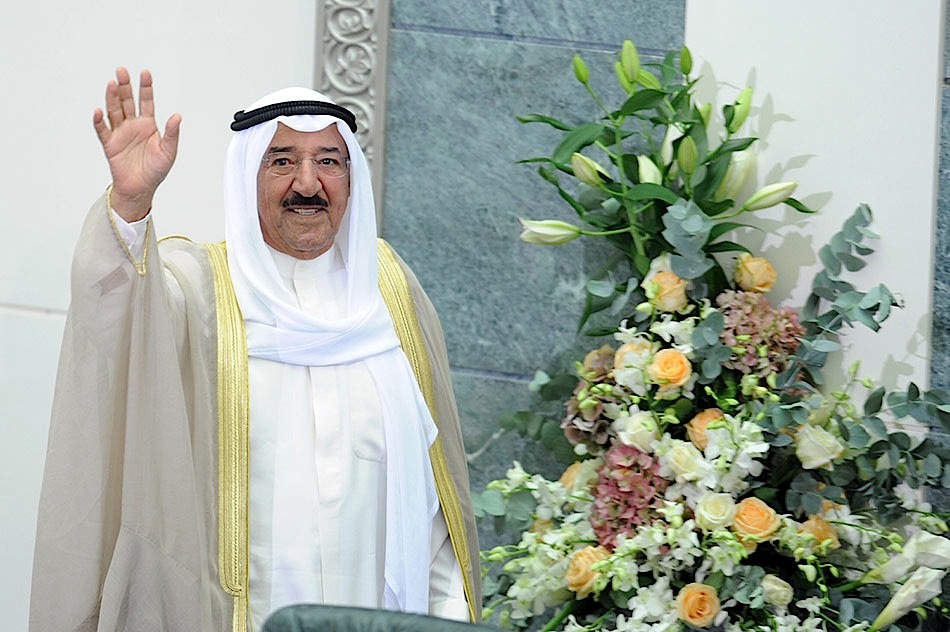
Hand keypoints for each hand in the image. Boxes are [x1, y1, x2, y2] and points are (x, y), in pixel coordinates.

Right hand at [93, 67, 181, 221]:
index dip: (146, 87)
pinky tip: (98, 111)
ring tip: (112, 84)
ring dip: (112, 98)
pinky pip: (102, 130)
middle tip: (122, 71)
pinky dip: (99, 121)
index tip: (145, 73)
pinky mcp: (110, 144)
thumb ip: (171, 133)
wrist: (141, 188)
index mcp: (148, 124)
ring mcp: (120, 133)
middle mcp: (132, 125)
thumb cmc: (155, 170)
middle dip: (125, 86)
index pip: (146, 101)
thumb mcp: (169, 152)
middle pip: (127, 101)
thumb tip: (177, 116)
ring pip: (114, 111)